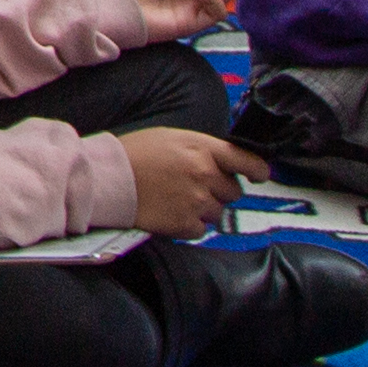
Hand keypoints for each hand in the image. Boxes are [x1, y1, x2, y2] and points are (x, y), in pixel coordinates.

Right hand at [120, 127, 258, 237]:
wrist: (108, 178)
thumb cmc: (135, 153)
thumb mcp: (172, 137)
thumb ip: (201, 150)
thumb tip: (220, 164)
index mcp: (203, 150)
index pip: (246, 161)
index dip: (257, 170)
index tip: (258, 176)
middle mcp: (205, 175)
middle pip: (232, 191)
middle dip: (218, 190)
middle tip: (194, 186)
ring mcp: (197, 201)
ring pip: (218, 212)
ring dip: (203, 209)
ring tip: (177, 200)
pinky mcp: (185, 223)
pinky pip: (201, 229)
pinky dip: (189, 224)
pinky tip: (171, 213)